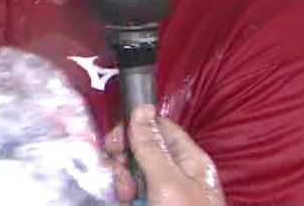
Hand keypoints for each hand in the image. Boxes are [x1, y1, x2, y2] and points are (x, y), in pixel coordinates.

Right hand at [104, 105, 223, 205]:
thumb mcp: (167, 183)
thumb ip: (151, 146)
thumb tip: (141, 108)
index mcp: (189, 160)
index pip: (159, 128)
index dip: (134, 129)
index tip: (114, 142)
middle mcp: (177, 175)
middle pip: (140, 151)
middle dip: (124, 162)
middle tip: (123, 180)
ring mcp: (164, 196)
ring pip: (132, 175)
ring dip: (121, 183)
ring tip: (126, 199)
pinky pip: (131, 195)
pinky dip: (123, 197)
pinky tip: (124, 202)